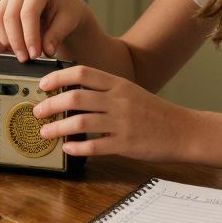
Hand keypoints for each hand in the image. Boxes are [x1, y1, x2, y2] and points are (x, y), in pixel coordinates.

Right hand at [0, 0, 91, 60]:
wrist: (62, 9)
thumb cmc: (67, 13)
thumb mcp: (68, 23)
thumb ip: (56, 36)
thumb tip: (46, 51)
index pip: (28, 13)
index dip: (29, 36)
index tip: (34, 55)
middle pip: (10, 16)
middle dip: (17, 41)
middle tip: (26, 59)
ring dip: (7, 41)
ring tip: (21, 56)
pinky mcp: (2, 6)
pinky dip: (2, 37)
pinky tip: (13, 50)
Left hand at [34, 65, 189, 161]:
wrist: (184, 131)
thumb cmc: (155, 112)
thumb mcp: (131, 92)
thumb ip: (106, 91)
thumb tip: (74, 92)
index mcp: (118, 84)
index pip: (82, 73)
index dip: (58, 77)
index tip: (43, 85)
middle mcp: (118, 100)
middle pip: (75, 97)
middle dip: (50, 104)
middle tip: (38, 111)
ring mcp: (121, 122)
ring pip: (80, 122)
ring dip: (57, 128)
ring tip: (45, 133)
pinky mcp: (125, 144)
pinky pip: (95, 145)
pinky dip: (77, 147)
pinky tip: (68, 149)